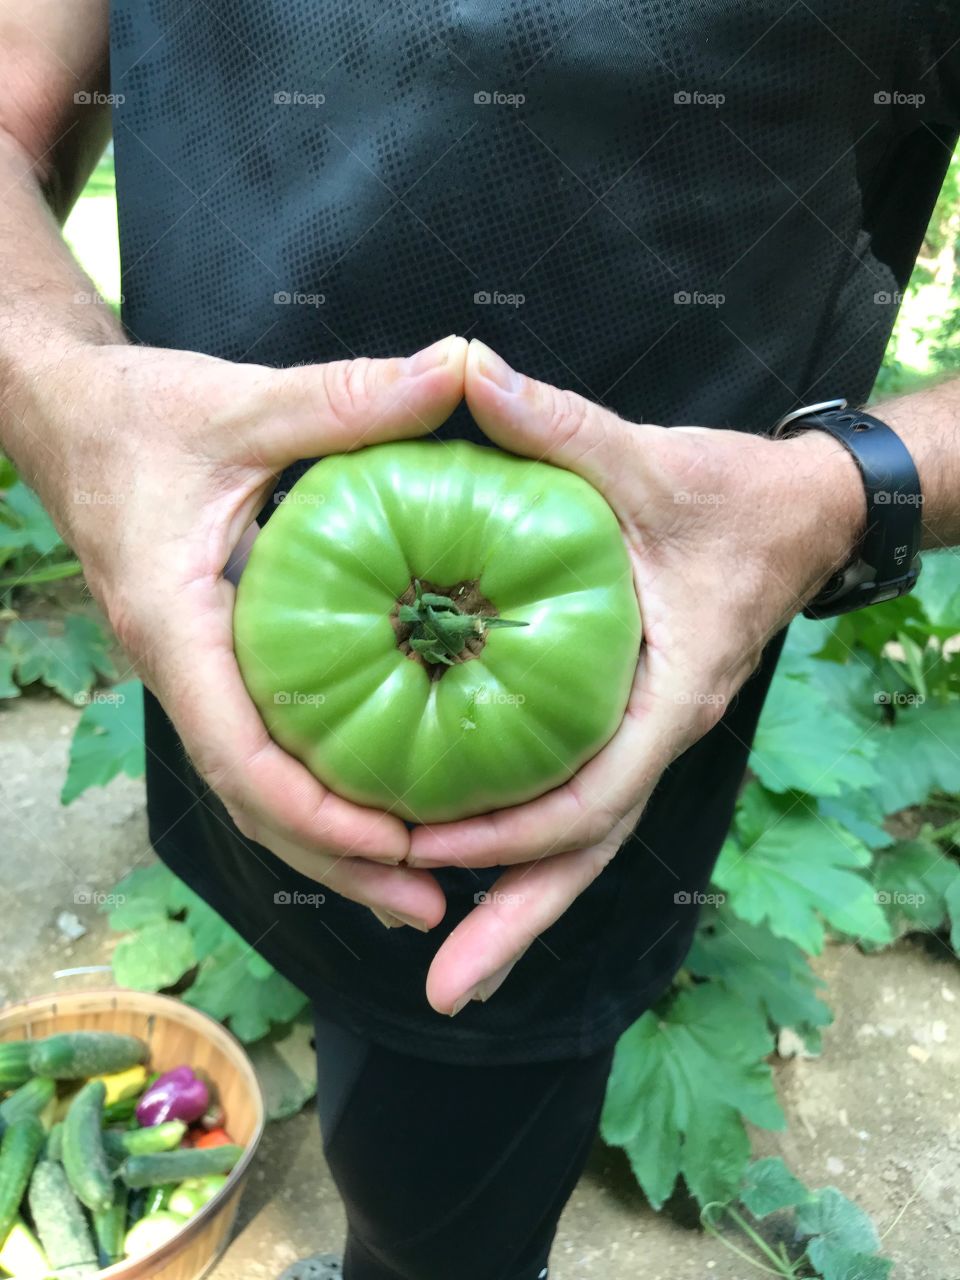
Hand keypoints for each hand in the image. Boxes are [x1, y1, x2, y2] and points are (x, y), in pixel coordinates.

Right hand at [24, 336, 468, 929]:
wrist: (62, 419)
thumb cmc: (139, 415)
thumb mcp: (239, 402)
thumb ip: (343, 396)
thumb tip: (458, 368)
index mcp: (175, 625)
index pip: (239, 754)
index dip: (316, 813)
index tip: (398, 846)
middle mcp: (178, 669)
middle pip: (253, 803)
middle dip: (337, 862)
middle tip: (429, 906)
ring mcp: (191, 675)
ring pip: (255, 791)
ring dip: (329, 845)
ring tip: (415, 889)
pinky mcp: (209, 664)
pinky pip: (261, 750)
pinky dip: (316, 794)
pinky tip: (378, 806)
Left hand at [410, 339, 865, 1012]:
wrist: (797, 516)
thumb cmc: (727, 497)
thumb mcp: (645, 457)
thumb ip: (558, 424)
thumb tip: (464, 369)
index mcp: (664, 696)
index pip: (592, 795)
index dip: (512, 832)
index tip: (424, 849)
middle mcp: (652, 737)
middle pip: (581, 855)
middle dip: (514, 926)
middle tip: (440, 994)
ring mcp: (639, 741)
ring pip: (577, 846)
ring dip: (515, 908)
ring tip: (444, 971)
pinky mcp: (622, 728)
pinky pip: (571, 803)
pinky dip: (522, 844)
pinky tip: (463, 862)